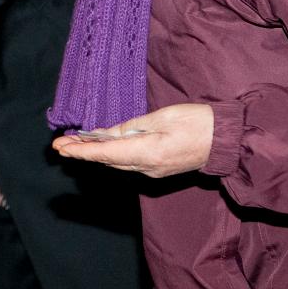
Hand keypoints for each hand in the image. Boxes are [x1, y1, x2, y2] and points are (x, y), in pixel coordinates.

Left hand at [52, 103, 213, 177]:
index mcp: (148, 153)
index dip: (81, 151)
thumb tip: (109, 133)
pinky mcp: (159, 168)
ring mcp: (154, 170)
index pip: (105, 153)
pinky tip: (101, 147)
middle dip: (82, 153)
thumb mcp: (161, 117)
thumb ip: (132, 127)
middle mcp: (148, 167)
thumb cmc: (198, 123)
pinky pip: (129, 162)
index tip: (61, 147)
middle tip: (59, 146)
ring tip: (73, 145)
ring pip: (117, 162)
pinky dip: (111, 155)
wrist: (228, 141)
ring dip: (95, 154)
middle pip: (107, 160)